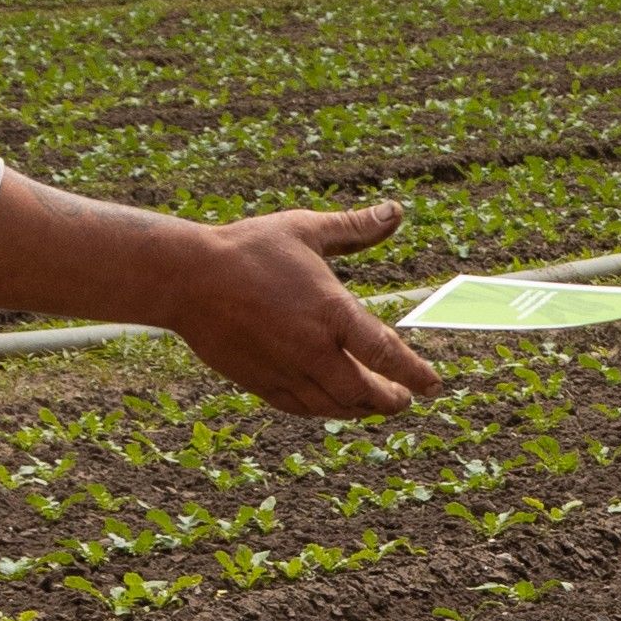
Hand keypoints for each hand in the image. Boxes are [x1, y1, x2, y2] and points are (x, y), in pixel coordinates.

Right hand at [0, 177, 435, 418]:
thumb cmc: (249, 247)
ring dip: (359, 409)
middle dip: (389, 399)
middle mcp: (313, 349)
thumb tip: (396, 211)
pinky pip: (301, 407)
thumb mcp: (305, 229)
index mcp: (331, 311)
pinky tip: (332, 405)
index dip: (414, 372)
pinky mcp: (261, 383)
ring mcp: (286, 371)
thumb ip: (355, 228)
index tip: (433, 384)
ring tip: (374, 405)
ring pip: (334, 405)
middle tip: (404, 399)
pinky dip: (323, 410)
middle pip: (364, 390)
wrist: (187, 279)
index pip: (386, 353)